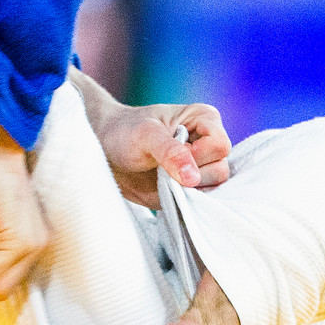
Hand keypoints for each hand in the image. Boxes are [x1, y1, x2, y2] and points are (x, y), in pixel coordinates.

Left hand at [69, 67, 229, 205]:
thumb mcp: (145, 135)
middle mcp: (209, 144)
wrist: (103, 151)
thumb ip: (170, 152)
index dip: (196, 156)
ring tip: (159, 176)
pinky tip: (163, 190)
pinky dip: (183, 202)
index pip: (220, 146)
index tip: (166, 153)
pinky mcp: (192, 189)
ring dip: (184, 190)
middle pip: (220, 171)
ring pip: (214, 190)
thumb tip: (193, 178)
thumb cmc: (123, 132)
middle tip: (159, 166)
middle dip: (188, 175)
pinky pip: (201, 204)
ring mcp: (202, 168)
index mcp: (205, 119)